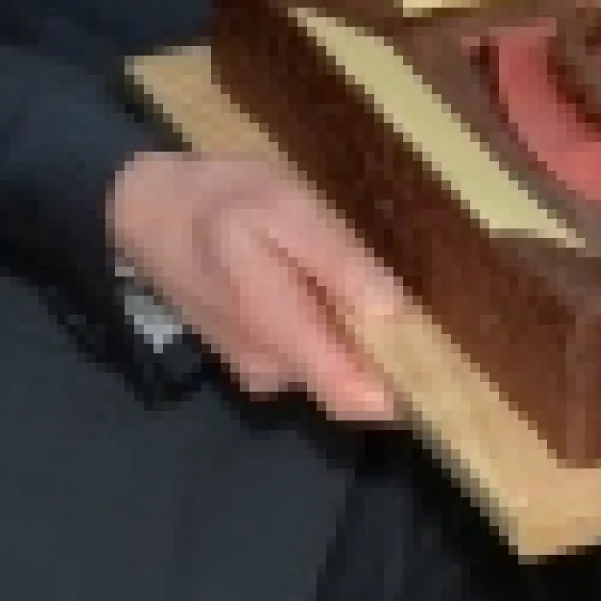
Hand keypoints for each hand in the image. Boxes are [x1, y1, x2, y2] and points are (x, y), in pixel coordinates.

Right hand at [106, 152, 405, 425]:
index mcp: (284, 335)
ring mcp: (262, 369)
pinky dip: (331, 332)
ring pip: (333, 369)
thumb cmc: (218, 200)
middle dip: (391, 357)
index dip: (412, 396)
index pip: (359, 400)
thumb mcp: (283, 206)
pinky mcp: (257, 356)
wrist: (146, 211)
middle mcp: (275, 370)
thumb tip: (394, 309)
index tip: (455, 369)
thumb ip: (336, 259)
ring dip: (359, 340)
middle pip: (354, 386)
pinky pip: (310, 357)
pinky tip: (332, 289)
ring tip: (374, 288)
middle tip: (428, 309)